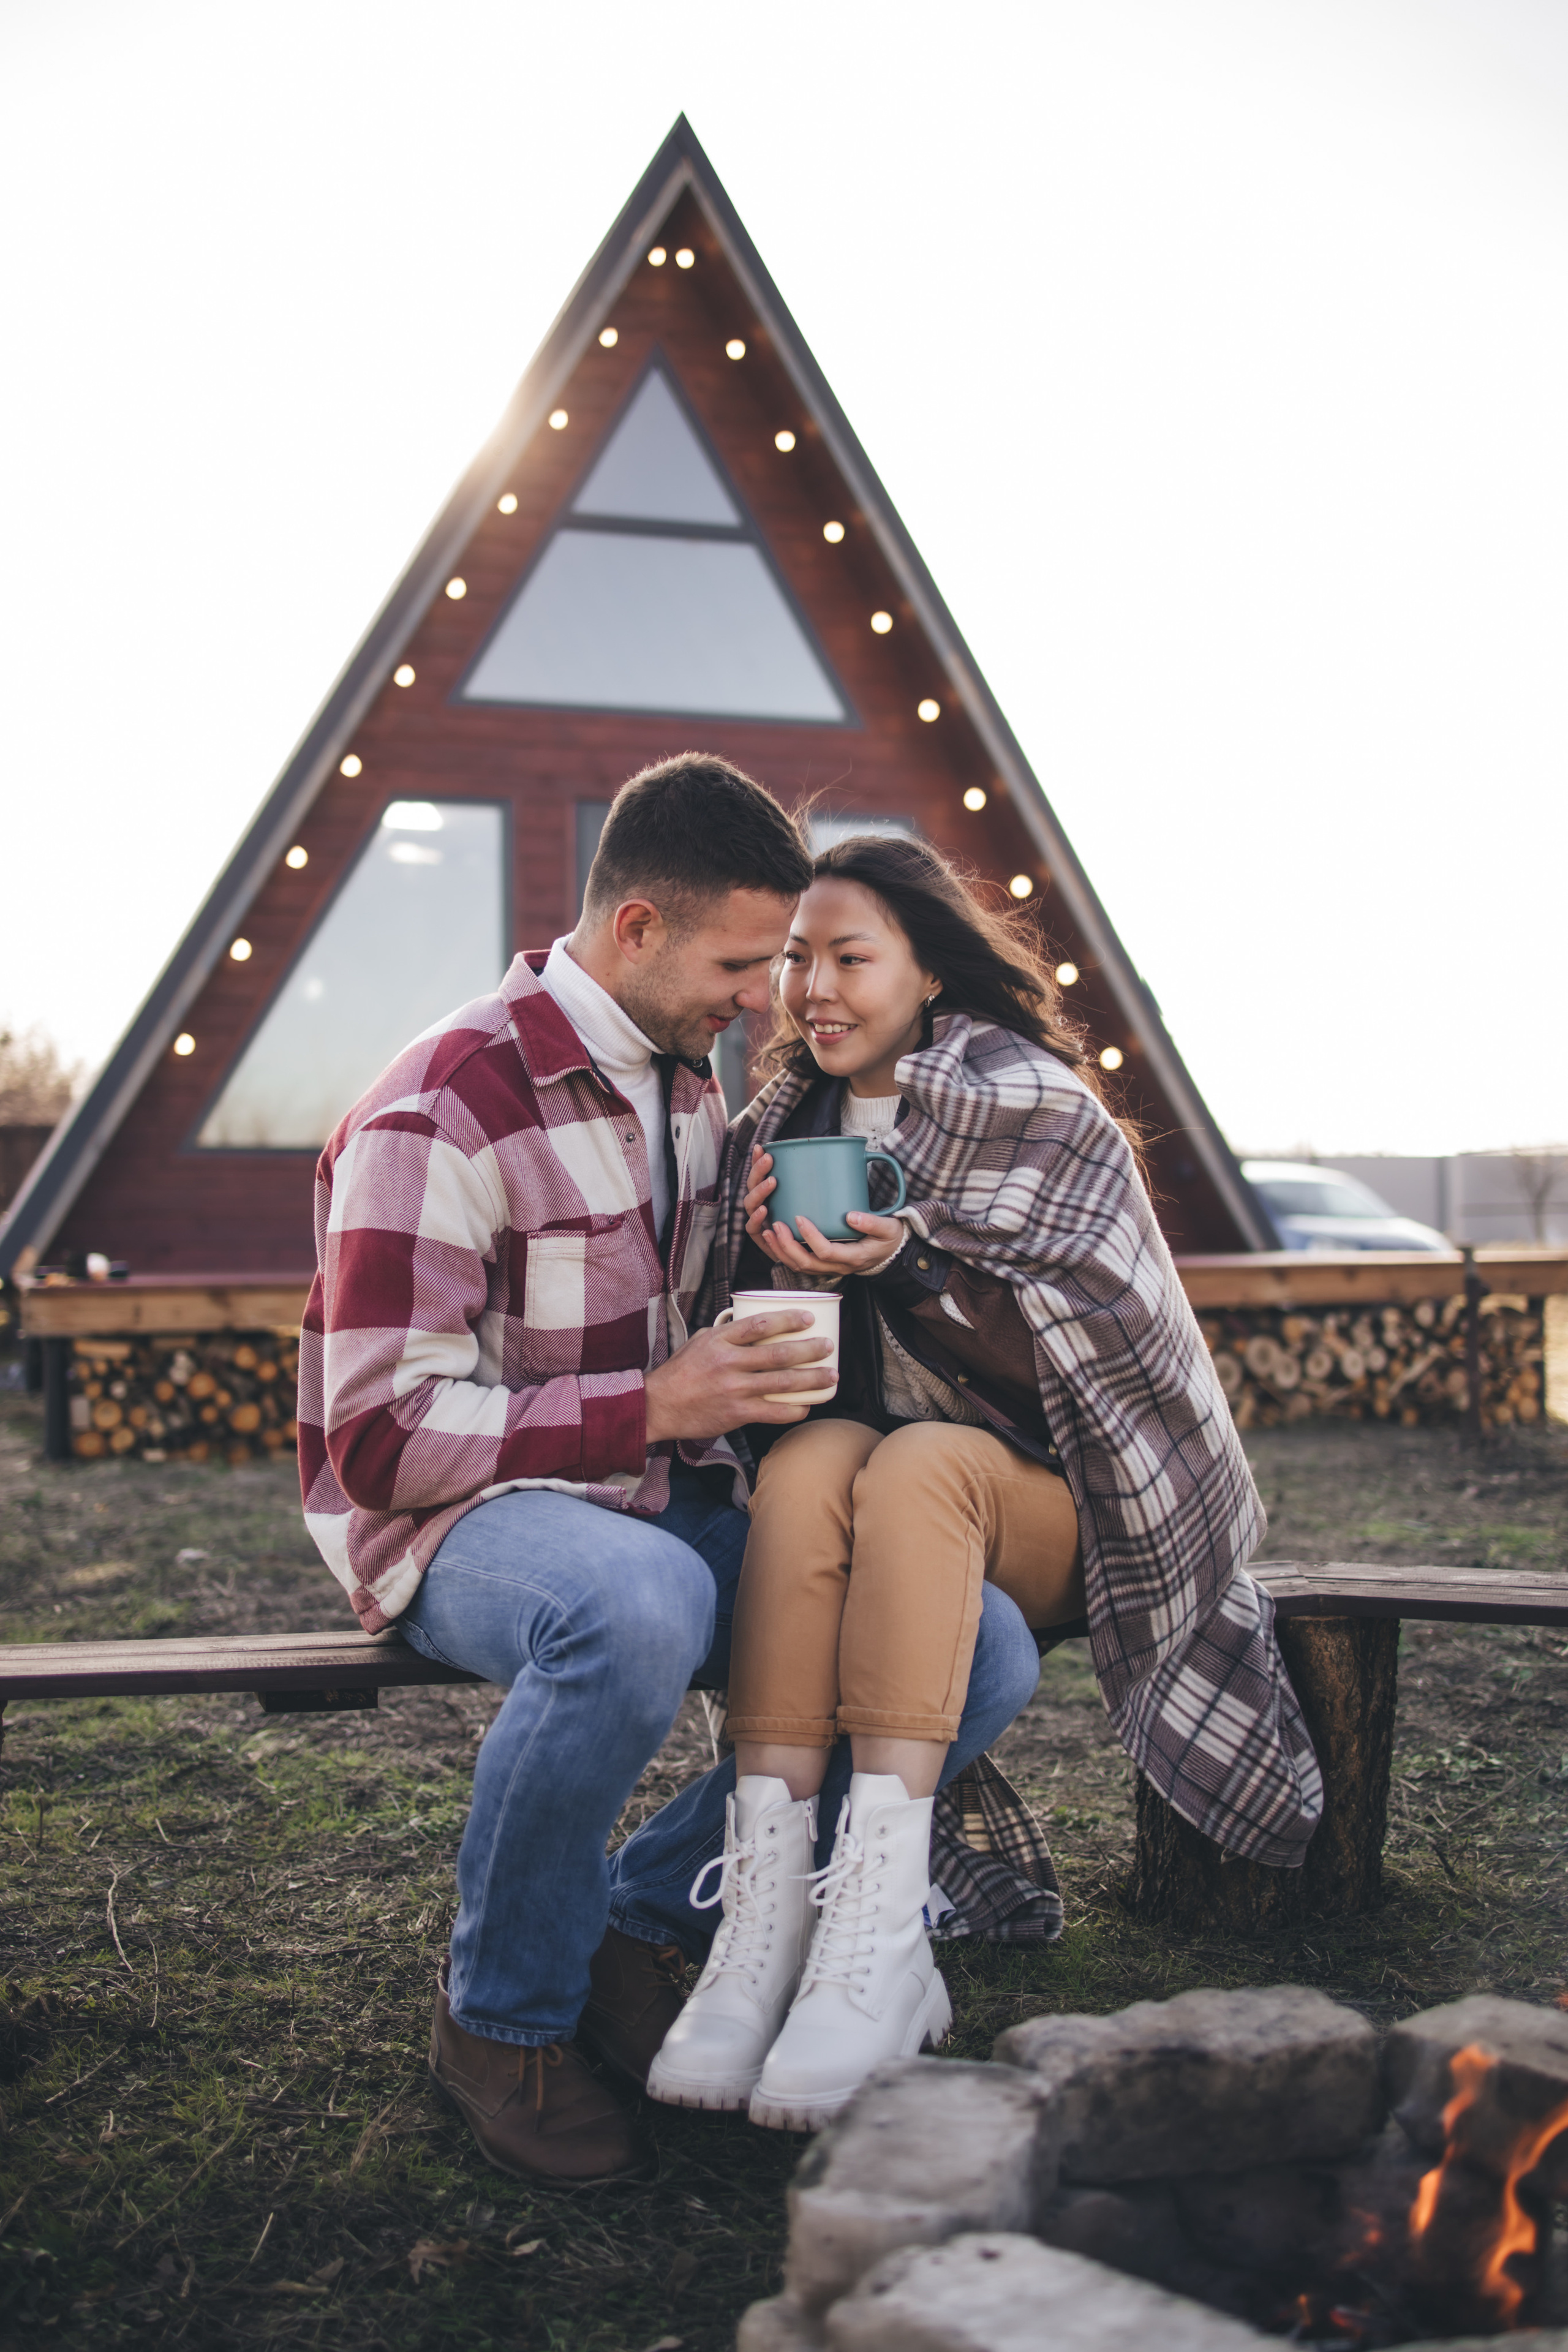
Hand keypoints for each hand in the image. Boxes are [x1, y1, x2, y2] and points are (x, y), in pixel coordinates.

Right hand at [644, 1310, 832, 1442]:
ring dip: (812, 1380)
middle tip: (828, 1347)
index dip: (788, 1319)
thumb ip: (726, 1333)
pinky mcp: (737, 1414)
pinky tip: (807, 1406)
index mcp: (720, 1340)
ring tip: (831, 1376)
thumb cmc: (680, 1373)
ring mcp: (734, 1390)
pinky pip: (774, 1412)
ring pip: (783, 1383)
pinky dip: (794, 1409)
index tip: (808, 1318)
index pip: (761, 1324)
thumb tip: (752, 1324)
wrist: (659, 1406)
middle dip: (810, 1350)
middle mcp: (729, 1363)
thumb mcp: (699, 1341)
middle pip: (779, 1354)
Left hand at [744, 1147, 905, 1278]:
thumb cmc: (888, 1239)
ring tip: (769, 1231)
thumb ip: (872, 1222)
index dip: (810, 1237)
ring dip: (781, 1251)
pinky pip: (801, 1264)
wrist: (890, 1254)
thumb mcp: (888, 1229)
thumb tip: (851, 1216)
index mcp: (853, 1258)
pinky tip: (775, 1238)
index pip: (826, 1252)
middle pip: (806, 1263)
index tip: (799, 1217)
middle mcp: (838, 1267)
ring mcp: (830, 1268)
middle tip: (775, 1225)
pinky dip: (785, 1253)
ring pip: (800, 1267)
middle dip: (787, 1246)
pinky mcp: (824, 1265)